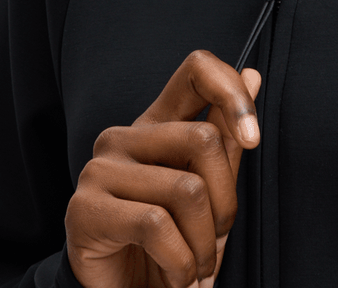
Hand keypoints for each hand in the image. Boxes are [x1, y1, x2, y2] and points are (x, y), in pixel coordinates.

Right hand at [65, 50, 261, 287]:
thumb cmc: (172, 243)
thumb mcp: (210, 191)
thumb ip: (228, 137)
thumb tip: (253, 74)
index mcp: (155, 123)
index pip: (196, 70)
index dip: (232, 92)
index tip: (253, 138)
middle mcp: (123, 137)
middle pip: (203, 139)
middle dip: (226, 201)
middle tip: (216, 237)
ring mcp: (99, 169)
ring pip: (187, 188)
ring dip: (205, 244)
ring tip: (196, 265)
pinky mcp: (84, 209)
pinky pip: (156, 225)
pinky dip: (181, 263)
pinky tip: (176, 275)